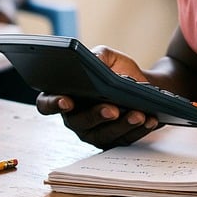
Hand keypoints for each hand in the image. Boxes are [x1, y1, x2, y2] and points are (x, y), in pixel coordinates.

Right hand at [35, 45, 157, 148]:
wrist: (143, 84)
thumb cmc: (119, 71)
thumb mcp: (109, 57)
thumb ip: (99, 55)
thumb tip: (94, 59)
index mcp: (64, 96)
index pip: (47, 104)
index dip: (52, 104)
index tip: (67, 101)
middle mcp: (75, 118)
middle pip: (78, 122)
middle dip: (96, 116)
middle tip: (112, 108)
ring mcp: (94, 132)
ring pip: (104, 134)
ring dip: (122, 125)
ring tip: (138, 114)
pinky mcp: (113, 141)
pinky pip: (124, 140)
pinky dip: (139, 130)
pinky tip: (149, 120)